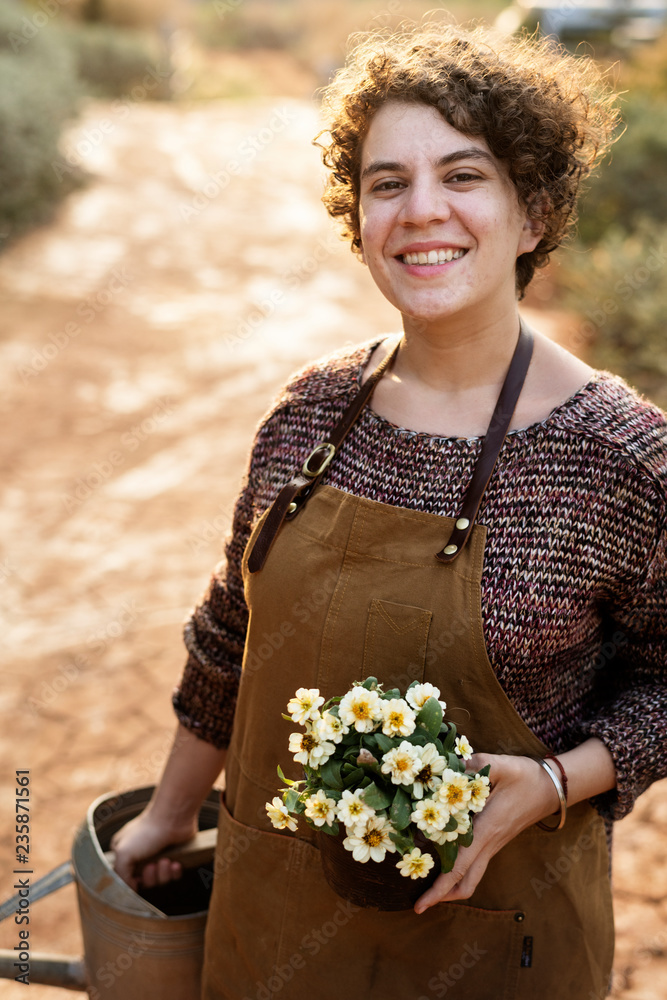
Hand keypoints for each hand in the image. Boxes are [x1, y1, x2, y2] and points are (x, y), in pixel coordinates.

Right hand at [110, 806, 197, 890]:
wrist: (173, 817)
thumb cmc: (146, 832)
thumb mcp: (123, 853)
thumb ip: (121, 875)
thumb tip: (132, 889)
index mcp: (125, 854)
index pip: (126, 880)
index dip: (133, 883)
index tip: (137, 878)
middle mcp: (140, 856)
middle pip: (145, 883)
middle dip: (150, 877)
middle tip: (153, 864)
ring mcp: (158, 856)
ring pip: (160, 881)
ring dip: (163, 873)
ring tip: (166, 860)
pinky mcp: (175, 857)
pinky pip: (174, 876)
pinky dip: (174, 872)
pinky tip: (175, 863)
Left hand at [414, 752, 558, 913]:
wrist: (552, 787)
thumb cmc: (527, 777)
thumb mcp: (500, 765)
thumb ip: (471, 765)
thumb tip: (446, 769)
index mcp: (486, 830)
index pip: (459, 868)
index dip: (438, 889)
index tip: (419, 906)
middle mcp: (489, 844)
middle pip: (465, 884)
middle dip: (441, 896)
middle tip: (418, 900)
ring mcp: (494, 845)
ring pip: (471, 877)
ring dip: (450, 884)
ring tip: (425, 875)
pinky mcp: (495, 840)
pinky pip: (475, 863)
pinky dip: (458, 867)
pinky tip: (443, 851)